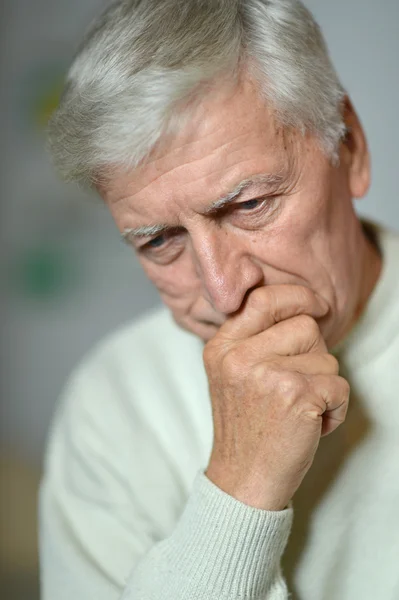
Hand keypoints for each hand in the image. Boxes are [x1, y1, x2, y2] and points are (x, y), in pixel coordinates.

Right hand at [204, 285, 349, 510]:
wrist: (243, 480)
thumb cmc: (245, 428)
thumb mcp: (230, 375)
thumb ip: (252, 340)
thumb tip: (300, 309)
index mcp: (221, 347)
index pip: (263, 299)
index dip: (296, 296)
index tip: (316, 305)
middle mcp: (239, 357)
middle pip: (304, 326)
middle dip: (314, 353)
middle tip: (298, 383)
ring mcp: (267, 375)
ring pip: (326, 357)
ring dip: (325, 384)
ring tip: (300, 408)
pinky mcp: (296, 395)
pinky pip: (339, 385)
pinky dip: (336, 408)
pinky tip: (313, 424)